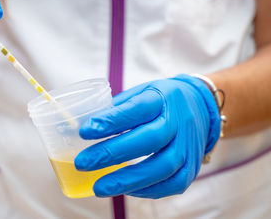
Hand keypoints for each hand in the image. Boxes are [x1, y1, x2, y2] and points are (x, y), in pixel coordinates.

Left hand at [75, 74, 220, 198]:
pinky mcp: (193, 167)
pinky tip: (126, 190)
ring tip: (99, 187)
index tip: (85, 131)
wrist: (200, 107)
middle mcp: (179, 122)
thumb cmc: (160, 101)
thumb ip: (118, 109)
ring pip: (162, 167)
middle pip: (149, 140)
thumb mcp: (141, 93)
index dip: (111, 121)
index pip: (136, 109)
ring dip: (127, 180)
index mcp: (162, 98)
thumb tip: (88, 127)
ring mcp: (189, 146)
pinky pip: (173, 184)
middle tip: (83, 163)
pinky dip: (148, 190)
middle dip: (112, 153)